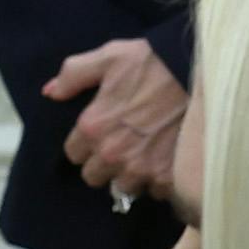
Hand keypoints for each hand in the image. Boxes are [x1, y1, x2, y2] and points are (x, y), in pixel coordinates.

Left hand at [41, 39, 188, 196]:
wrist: (199, 72)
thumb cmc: (152, 63)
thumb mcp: (108, 57)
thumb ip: (73, 75)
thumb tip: (50, 92)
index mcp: (93, 127)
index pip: (73, 154)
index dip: (86, 142)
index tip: (101, 132)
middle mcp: (113, 154)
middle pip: (94, 177)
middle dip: (104, 163)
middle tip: (122, 144)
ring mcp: (141, 169)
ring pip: (124, 187)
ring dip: (131, 174)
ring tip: (145, 153)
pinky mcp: (167, 178)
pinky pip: (155, 192)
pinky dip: (159, 180)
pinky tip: (166, 159)